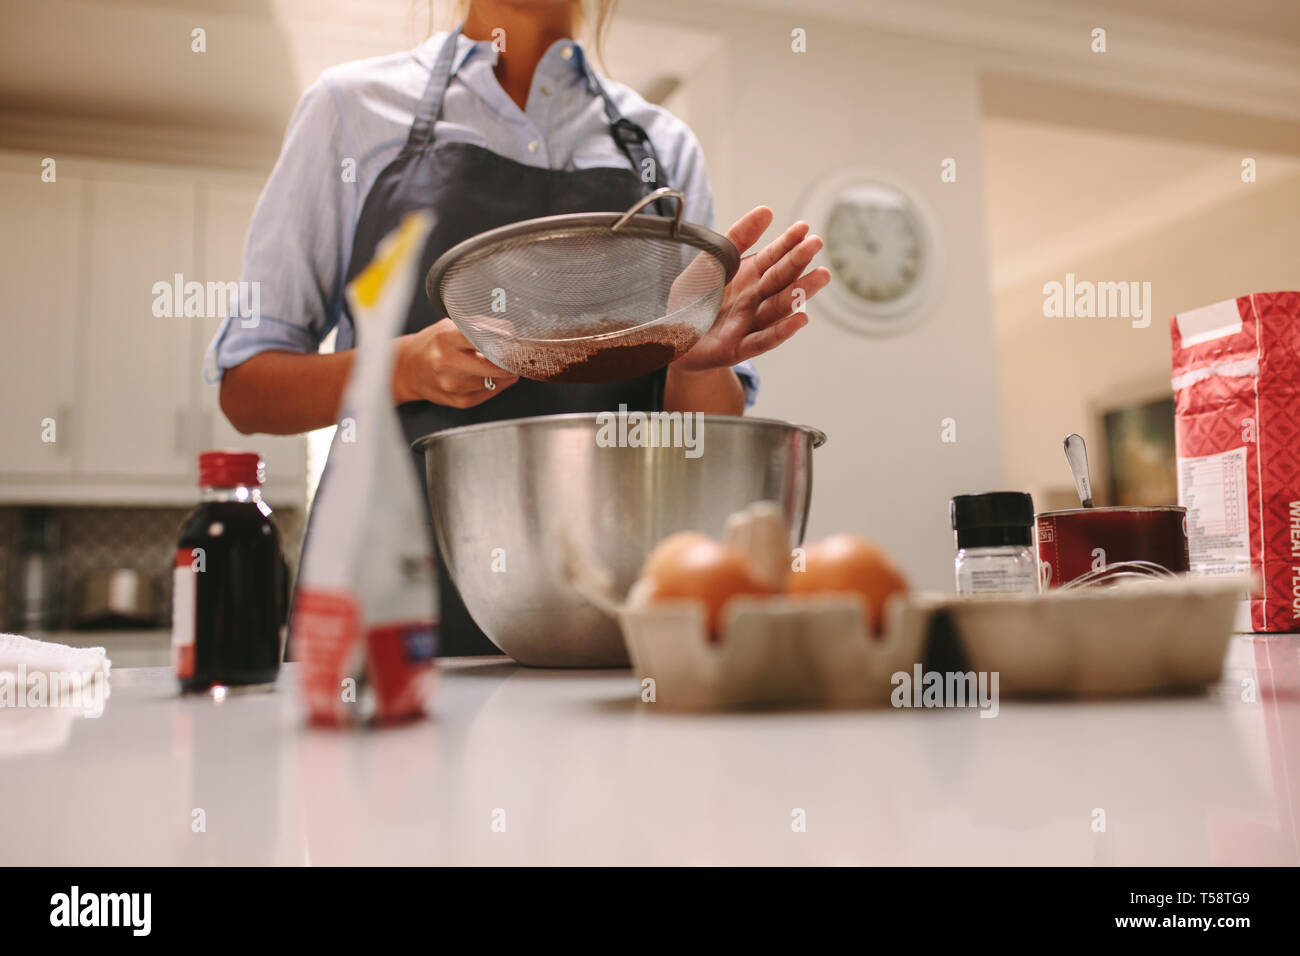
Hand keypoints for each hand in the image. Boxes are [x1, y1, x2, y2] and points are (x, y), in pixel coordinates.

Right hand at [393, 318, 518, 407]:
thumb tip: (510, 333)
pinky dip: (496, 383)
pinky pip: (492, 392)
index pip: (486, 338)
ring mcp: (454, 385)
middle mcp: (448, 363)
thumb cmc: (432, 345)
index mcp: (446, 338)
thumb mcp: (450, 326)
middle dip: (510, 359)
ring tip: (496, 364)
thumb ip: (480, 327)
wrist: (409, 370)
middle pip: (497, 364)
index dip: (505, 339)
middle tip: (513, 354)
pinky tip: (487, 375)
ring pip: (498, 379)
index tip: (512, 340)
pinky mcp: (461, 401)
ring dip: (505, 372)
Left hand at [673, 207, 829, 371]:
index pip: (773, 256)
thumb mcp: (712, 263)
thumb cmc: (696, 299)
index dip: (787, 242)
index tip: (803, 227)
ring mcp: (749, 324)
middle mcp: (755, 299)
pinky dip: (780, 332)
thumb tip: (766, 210)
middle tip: (816, 243)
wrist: (673, 339)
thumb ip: (738, 238)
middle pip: (780, 279)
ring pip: (778, 308)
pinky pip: (762, 340)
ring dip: (800, 292)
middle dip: (798, 261)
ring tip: (820, 276)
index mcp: (750, 277)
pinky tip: (799, 320)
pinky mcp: (738, 349)